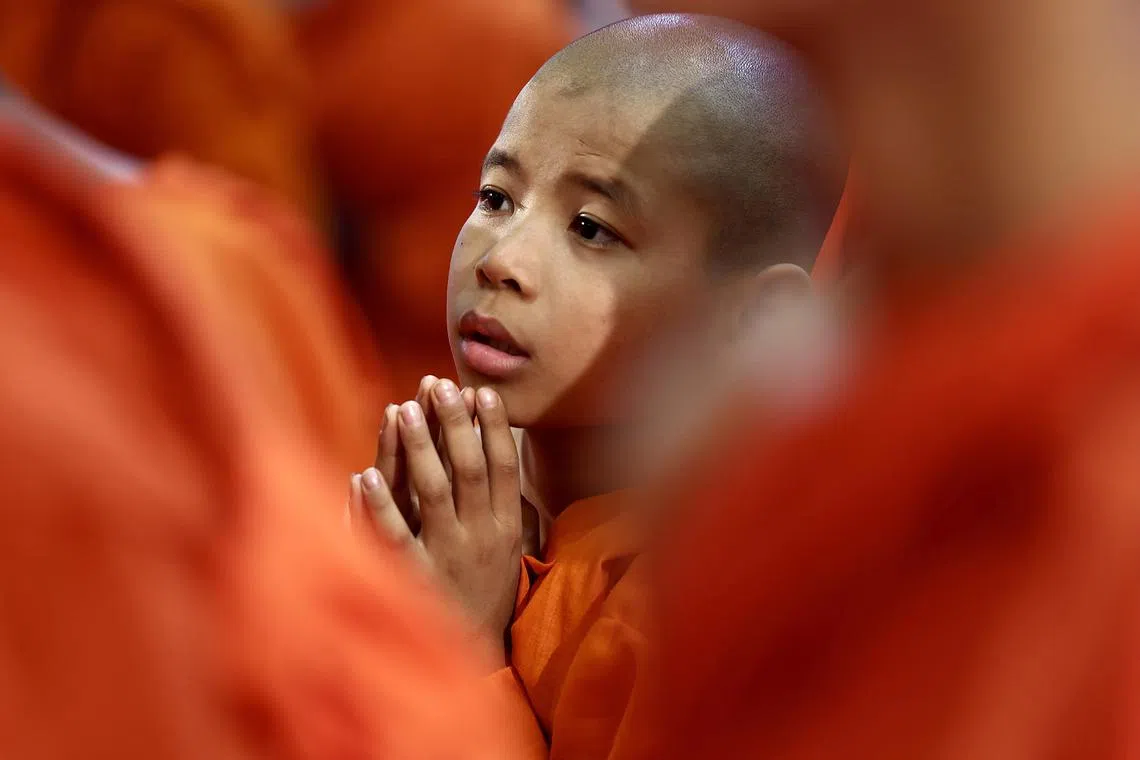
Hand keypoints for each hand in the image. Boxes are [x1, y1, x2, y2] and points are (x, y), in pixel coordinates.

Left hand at [357, 381, 522, 662]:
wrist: (474, 658)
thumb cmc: (486, 595)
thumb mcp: (507, 550)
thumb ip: (502, 504)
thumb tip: (499, 451)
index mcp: (507, 529)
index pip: (505, 467)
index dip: (494, 427)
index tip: (481, 391)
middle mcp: (482, 538)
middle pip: (471, 469)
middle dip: (455, 424)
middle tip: (439, 384)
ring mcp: (449, 557)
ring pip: (434, 493)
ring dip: (419, 448)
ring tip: (404, 409)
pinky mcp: (415, 579)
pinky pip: (394, 537)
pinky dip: (378, 506)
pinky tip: (363, 475)